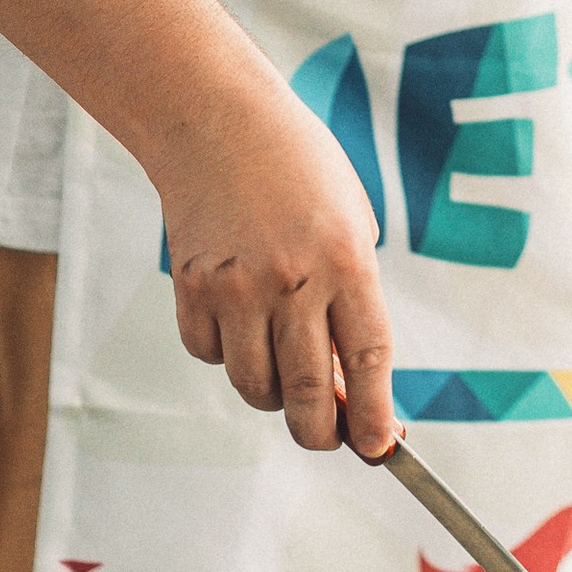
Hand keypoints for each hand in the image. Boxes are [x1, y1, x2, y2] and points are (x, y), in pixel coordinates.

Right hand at [160, 84, 397, 453]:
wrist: (218, 123)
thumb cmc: (300, 174)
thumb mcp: (350, 224)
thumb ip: (352, 300)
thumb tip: (346, 387)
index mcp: (346, 260)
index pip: (369, 362)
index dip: (375, 417)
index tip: (381, 448)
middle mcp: (292, 280)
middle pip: (308, 396)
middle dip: (323, 433)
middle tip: (330, 436)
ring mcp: (235, 288)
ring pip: (256, 387)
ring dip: (275, 394)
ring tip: (284, 361)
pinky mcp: (190, 289)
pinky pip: (211, 355)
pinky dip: (228, 354)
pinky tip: (239, 317)